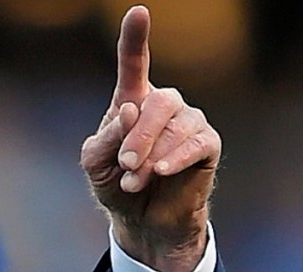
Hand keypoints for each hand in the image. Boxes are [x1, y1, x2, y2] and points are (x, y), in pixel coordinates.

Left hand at [80, 5, 219, 271]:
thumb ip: (105, 138)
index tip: (138, 12)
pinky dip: (175, 158)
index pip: (134, 62)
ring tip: (136, 180)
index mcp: (133, 100)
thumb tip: (130, 111)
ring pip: (174, 126)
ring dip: (151, 157)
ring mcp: (189, 121)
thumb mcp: (96, 164)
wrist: (143, 220)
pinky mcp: (207, 143)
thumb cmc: (117, 184)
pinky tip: (161, 171)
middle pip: (156, 103)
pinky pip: (195, 143)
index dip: (135, 37)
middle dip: (137, 137)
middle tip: (125, 165)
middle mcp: (164, 104)